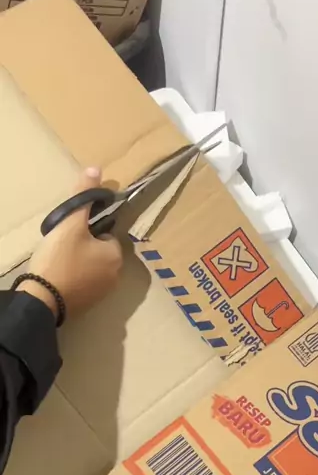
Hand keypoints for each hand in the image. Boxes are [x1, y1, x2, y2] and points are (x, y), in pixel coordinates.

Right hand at [18, 169, 122, 319]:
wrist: (43, 298)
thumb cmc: (59, 258)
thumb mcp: (70, 224)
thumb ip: (83, 197)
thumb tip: (96, 169)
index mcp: (116, 255)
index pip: (106, 233)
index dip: (87, 231)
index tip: (70, 234)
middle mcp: (117, 275)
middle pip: (100, 251)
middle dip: (84, 247)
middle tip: (62, 247)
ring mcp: (104, 293)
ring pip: (93, 267)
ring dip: (80, 262)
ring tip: (59, 261)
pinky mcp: (90, 304)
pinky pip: (85, 283)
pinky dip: (75, 278)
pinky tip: (60, 276)